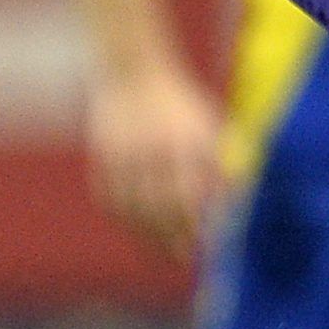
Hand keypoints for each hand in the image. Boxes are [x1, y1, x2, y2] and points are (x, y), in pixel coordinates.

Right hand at [87, 59, 219, 260]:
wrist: (132, 72)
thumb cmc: (178, 103)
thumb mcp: (206, 126)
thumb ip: (217, 163)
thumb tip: (227, 206)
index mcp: (182, 143)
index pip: (188, 197)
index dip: (194, 225)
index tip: (201, 245)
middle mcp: (152, 151)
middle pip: (158, 209)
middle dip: (170, 239)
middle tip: (180, 257)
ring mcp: (123, 155)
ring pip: (131, 208)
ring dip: (144, 234)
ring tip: (157, 248)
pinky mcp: (101, 157)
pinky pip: (109, 198)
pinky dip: (121, 217)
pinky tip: (133, 227)